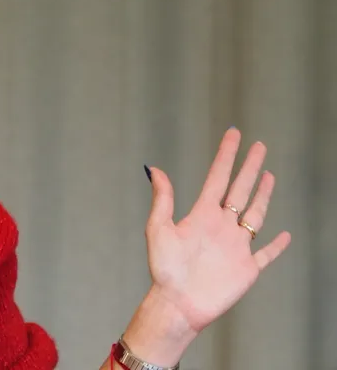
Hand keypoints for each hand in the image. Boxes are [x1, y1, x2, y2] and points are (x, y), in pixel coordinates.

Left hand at [123, 128, 291, 364]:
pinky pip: (266, 254)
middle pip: (240, 190)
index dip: (226, 155)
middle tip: (259, 145)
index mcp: (201, 215)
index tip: (234, 134)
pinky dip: (276, 246)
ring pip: (255, 215)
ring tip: (268, 176)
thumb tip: (154, 168)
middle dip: (250, 167)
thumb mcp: (158, 229)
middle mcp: (221, 226)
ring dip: (263, 196)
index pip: (218, 177)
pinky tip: (284, 235)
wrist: (178, 303)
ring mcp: (235, 246)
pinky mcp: (247, 268)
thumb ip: (163, 199)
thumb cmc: (164, 269)